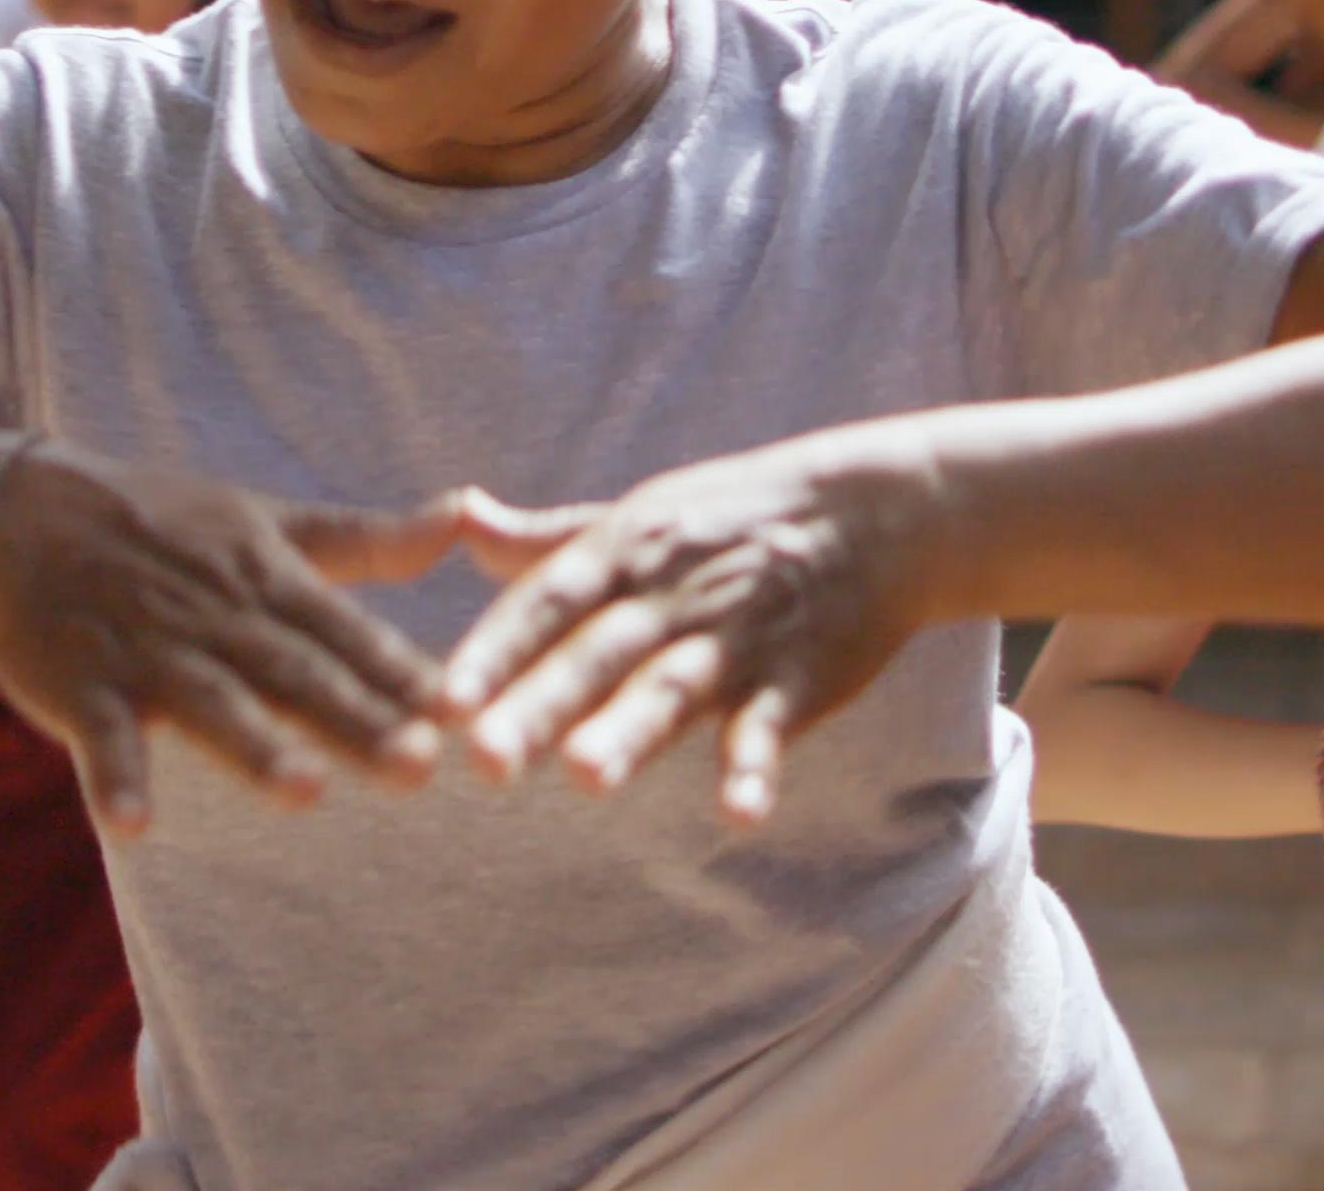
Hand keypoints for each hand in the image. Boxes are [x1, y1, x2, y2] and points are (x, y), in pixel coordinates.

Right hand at [0, 440, 462, 834]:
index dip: (400, 670)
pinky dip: (114, 779)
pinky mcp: (79, 686)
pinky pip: (98, 740)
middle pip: (293, 674)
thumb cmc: (159, 524)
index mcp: (264, 578)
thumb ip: (366, 539)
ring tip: (305, 792)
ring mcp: (145, 653)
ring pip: (209, 704)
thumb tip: (466, 517)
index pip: (342, 630)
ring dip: (253, 748)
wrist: (17, 512)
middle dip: (356, 720)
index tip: (463, 708)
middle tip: (420, 767)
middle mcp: (214, 617)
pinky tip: (134, 826)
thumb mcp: (265, 521)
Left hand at [440, 432, 948, 826]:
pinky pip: (772, 726)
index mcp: (628, 548)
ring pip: (675, 688)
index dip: (497, 649)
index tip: (446, 702)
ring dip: (632, 732)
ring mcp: (738, 638)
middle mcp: (674, 593)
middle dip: (541, 704)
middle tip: (485, 762)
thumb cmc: (737, 518)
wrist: (877, 514)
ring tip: (585, 778)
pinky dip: (756, 767)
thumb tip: (460, 521)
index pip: (549, 599)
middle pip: (598, 653)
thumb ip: (548, 535)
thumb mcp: (643, 513)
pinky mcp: (799, 679)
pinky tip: (737, 811)